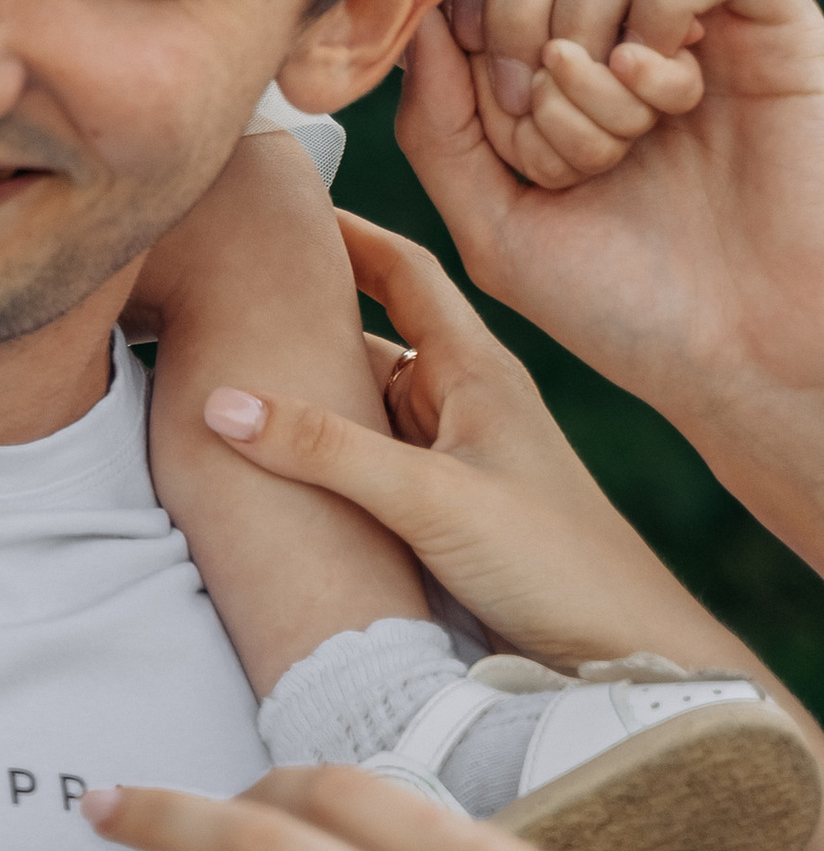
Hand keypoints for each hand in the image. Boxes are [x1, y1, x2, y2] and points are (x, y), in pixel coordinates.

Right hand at [203, 211, 739, 675]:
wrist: (629, 650)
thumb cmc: (553, 561)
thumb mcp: (431, 498)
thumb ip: (326, 451)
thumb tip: (221, 402)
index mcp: (476, 368)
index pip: (402, 269)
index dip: (342, 230)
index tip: (276, 200)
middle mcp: (466, 397)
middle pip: (374, 330)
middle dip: (308, 308)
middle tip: (227, 285)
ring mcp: (458, 450)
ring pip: (370, 395)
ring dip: (315, 383)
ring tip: (230, 365)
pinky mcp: (451, 501)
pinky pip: (376, 450)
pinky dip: (329, 441)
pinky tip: (283, 453)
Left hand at [401, 0, 823, 544]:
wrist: (746, 363)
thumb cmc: (625, 305)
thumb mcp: (494, 225)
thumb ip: (436, 120)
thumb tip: (410, 7)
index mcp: (549, 37)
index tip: (469, 59)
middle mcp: (622, 6)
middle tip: (533, 97)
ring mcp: (700, 7)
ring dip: (593, 10)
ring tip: (611, 116)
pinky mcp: (776, 20)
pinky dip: (673, 1)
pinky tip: (665, 88)